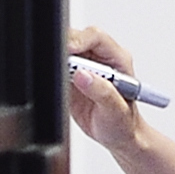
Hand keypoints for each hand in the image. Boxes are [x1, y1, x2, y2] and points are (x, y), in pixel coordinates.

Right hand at [61, 26, 145, 149]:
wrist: (117, 136)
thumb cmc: (124, 122)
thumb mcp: (116, 111)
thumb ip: (102, 92)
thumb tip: (83, 75)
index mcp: (117, 60)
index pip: (96, 37)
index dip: (79, 40)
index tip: (67, 50)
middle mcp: (99, 60)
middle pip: (76, 40)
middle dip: (62, 48)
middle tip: (54, 64)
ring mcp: (83, 67)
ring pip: (62, 51)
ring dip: (55, 61)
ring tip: (58, 79)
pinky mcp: (69, 77)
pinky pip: (55, 67)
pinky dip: (50, 72)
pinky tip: (53, 85)